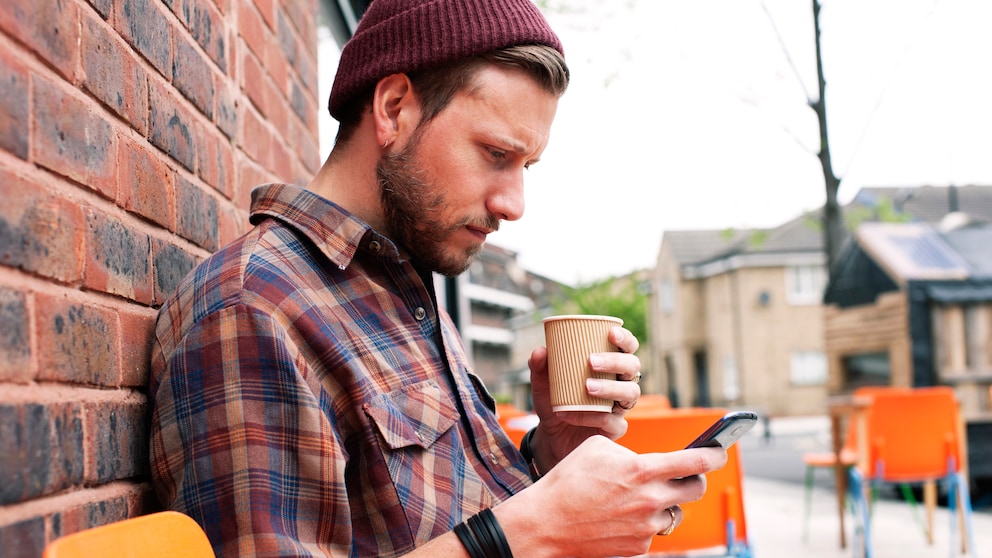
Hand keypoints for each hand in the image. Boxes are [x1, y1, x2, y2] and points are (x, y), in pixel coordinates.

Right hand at [496, 436, 727, 557]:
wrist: (547, 524)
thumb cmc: (568, 480)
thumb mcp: (597, 449)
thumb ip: (630, 453)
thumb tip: (645, 461)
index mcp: (642, 470)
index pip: (695, 461)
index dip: (715, 454)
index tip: (720, 450)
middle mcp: (651, 500)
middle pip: (695, 489)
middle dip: (693, 479)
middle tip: (682, 473)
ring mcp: (646, 527)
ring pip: (674, 511)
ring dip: (664, 502)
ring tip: (638, 497)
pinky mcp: (639, 547)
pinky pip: (653, 530)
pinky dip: (644, 521)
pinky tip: (621, 515)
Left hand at [528, 326, 640, 469]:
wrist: (551, 435)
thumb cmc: (555, 401)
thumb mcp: (542, 383)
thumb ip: (539, 366)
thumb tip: (540, 351)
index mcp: (609, 367)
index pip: (627, 348)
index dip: (625, 339)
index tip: (611, 333)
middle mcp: (620, 384)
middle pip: (632, 367)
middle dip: (615, 361)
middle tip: (591, 361)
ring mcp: (619, 407)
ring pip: (630, 394)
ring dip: (610, 388)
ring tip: (587, 387)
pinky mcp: (614, 429)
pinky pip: (612, 422)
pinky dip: (591, 416)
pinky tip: (570, 413)